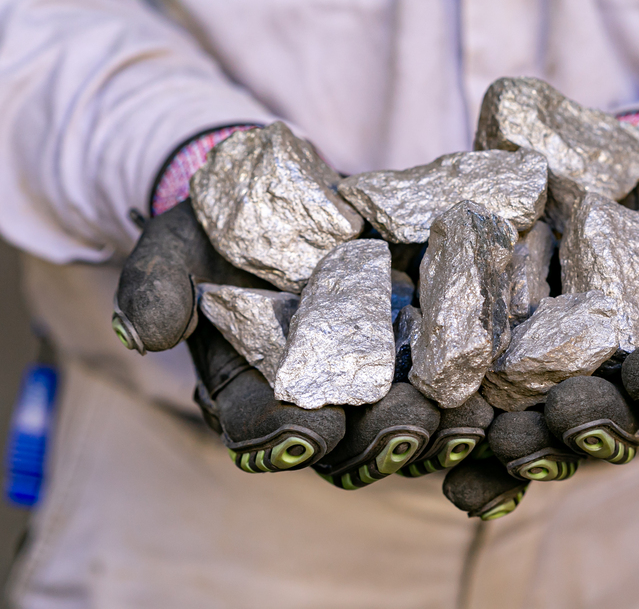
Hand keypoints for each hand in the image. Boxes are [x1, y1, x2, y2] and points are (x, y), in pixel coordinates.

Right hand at [113, 200, 472, 485]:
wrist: (288, 193)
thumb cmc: (220, 226)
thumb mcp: (175, 243)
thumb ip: (155, 286)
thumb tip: (140, 333)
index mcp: (248, 391)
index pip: (257, 430)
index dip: (281, 434)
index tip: (308, 427)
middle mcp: (313, 402)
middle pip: (343, 445)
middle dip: (374, 441)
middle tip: (405, 426)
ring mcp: (370, 386)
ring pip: (401, 429)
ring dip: (435, 431)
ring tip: (465, 419)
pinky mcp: (419, 358)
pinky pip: (446, 391)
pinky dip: (472, 397)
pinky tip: (498, 389)